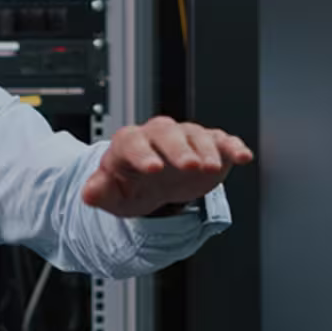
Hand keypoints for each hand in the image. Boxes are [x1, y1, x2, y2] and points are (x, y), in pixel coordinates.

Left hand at [81, 117, 253, 217]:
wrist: (151, 182)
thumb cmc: (130, 185)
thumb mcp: (112, 195)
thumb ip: (100, 192)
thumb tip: (89, 193)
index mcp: (129, 144)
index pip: (133, 143)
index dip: (143, 155)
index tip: (152, 169)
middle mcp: (158, 135)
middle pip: (168, 135)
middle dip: (180, 150)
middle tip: (190, 166)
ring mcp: (185, 138)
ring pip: (197, 136)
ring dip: (206, 151)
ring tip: (212, 168)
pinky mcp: (209, 145)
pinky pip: (222, 141)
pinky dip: (233, 147)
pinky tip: (243, 156)